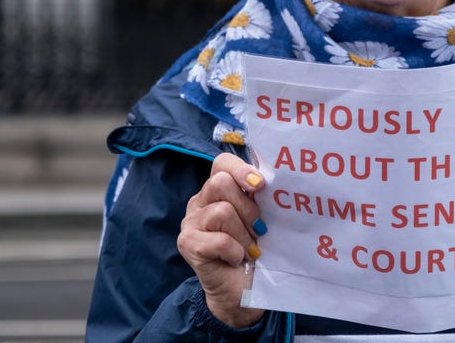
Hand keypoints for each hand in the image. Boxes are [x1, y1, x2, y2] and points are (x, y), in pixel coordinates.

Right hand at [177, 152, 267, 327]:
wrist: (243, 291)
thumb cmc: (254, 251)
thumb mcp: (260, 219)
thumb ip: (259, 197)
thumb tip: (267, 181)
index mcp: (218, 190)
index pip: (222, 163)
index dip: (241, 169)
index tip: (260, 186)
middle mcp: (200, 201)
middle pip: (220, 183)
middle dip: (247, 208)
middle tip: (258, 230)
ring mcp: (190, 222)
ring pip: (221, 212)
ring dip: (243, 235)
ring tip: (249, 250)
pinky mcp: (187, 243)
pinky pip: (217, 240)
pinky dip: (234, 251)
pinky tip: (235, 259)